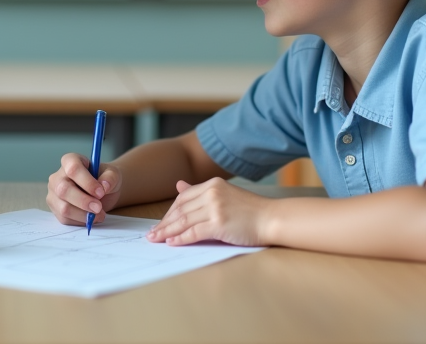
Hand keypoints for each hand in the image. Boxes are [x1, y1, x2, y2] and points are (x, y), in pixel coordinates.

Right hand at [47, 152, 122, 226]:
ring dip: (83, 214)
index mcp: (70, 161)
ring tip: (98, 214)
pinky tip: (91, 217)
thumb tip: (104, 186)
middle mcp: (58, 176)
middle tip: (99, 207)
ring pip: (64, 208)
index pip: (73, 169)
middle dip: (84, 201)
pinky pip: (65, 219)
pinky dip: (80, 221)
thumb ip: (110, 177)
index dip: (87, 182)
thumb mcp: (113, 174)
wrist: (102, 192)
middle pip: (64, 190)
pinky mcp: (55, 209)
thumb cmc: (104, 179)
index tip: (101, 192)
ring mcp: (54, 194)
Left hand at [146, 178, 269, 246]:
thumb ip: (201, 192)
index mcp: (212, 184)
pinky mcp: (219, 224)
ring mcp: (215, 208)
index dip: (169, 212)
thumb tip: (179, 185)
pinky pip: (194, 232)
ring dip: (167, 232)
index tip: (161, 223)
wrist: (272, 218)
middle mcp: (211, 193)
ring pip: (183, 221)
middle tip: (152, 234)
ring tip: (156, 239)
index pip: (183, 198)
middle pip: (180, 210)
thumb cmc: (251, 210)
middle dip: (164, 223)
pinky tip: (171, 242)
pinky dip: (180, 238)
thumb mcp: (224, 193)